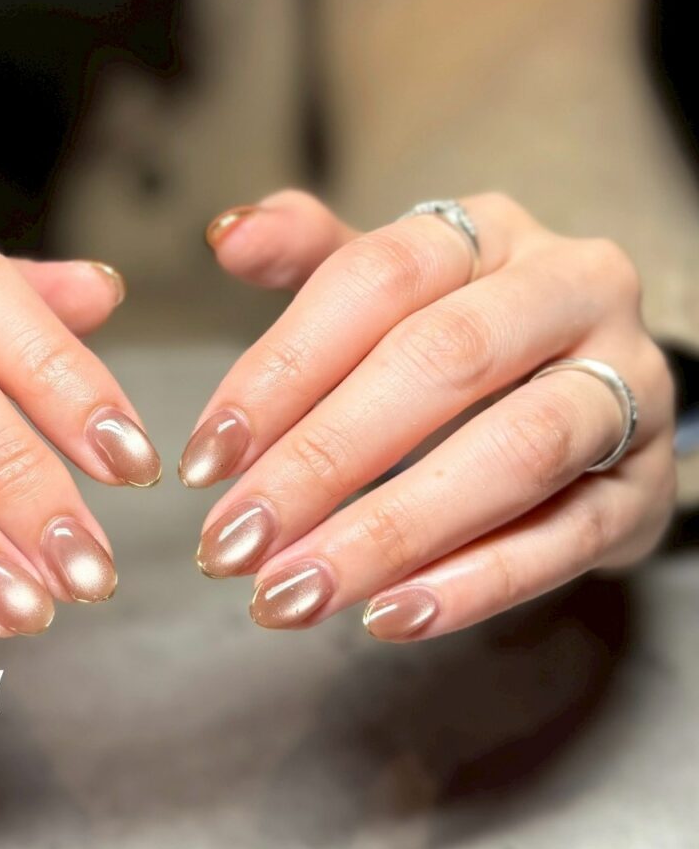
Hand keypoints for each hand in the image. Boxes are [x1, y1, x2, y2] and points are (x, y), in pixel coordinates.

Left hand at [183, 191, 675, 638]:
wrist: (586, 387)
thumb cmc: (460, 337)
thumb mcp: (390, 287)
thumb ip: (311, 260)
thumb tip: (226, 235)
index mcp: (489, 232)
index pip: (376, 277)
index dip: (281, 368)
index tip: (205, 457)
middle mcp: (571, 290)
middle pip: (442, 360)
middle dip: (322, 460)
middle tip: (233, 542)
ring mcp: (626, 387)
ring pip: (516, 451)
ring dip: (390, 531)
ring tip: (293, 593)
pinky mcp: (644, 488)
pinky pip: (567, 538)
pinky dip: (474, 583)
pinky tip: (387, 616)